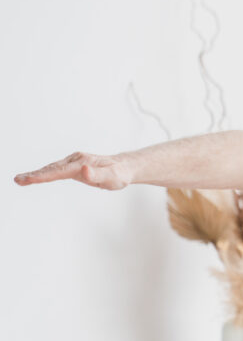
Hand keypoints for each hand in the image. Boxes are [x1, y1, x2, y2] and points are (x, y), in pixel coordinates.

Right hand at [14, 152, 131, 189]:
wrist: (125, 167)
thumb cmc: (120, 173)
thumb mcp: (113, 177)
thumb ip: (98, 175)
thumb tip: (83, 170)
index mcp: (83, 163)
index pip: (59, 171)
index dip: (43, 176)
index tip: (29, 179)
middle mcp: (76, 160)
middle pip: (52, 168)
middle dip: (34, 175)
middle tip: (18, 180)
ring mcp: (74, 162)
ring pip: (52, 168)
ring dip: (36, 174)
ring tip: (20, 180)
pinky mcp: (74, 166)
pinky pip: (56, 170)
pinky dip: (44, 173)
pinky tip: (35, 177)